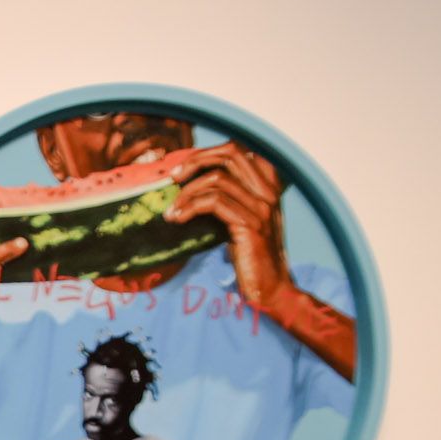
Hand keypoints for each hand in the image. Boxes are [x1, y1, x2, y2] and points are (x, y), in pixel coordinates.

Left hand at [165, 143, 294, 312]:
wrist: (270, 289)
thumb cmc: (250, 256)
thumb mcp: (241, 220)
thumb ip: (229, 199)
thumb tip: (192, 185)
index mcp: (269, 185)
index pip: (239, 150)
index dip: (208, 153)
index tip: (184, 168)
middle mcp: (269, 191)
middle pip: (231, 153)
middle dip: (196, 160)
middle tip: (173, 177)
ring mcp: (262, 206)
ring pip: (218, 179)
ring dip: (186, 192)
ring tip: (170, 210)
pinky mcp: (250, 225)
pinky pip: (214, 202)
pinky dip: (189, 207)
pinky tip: (177, 219)